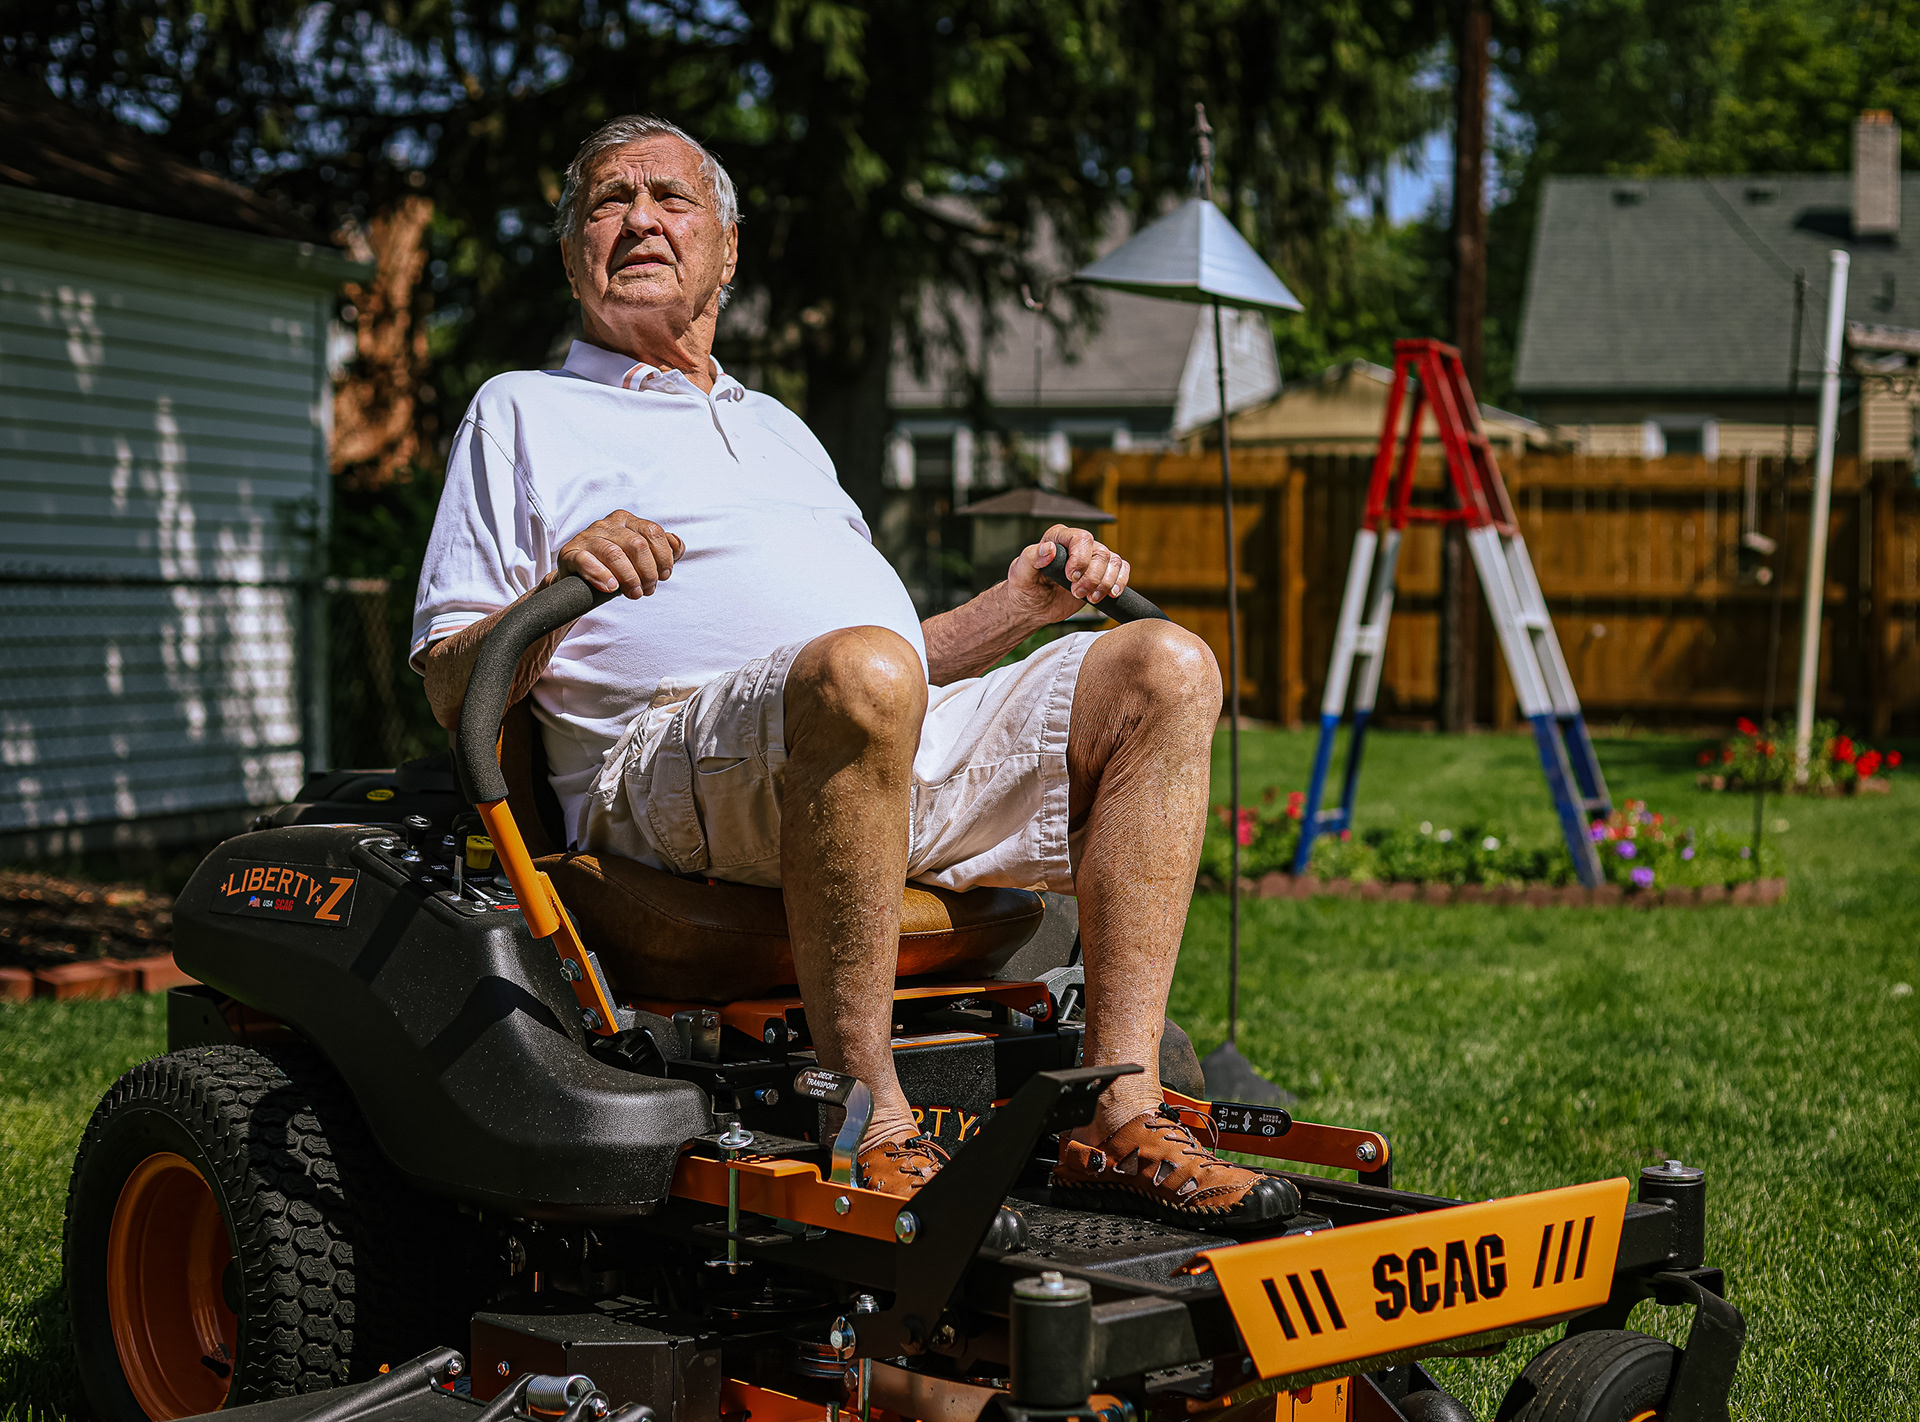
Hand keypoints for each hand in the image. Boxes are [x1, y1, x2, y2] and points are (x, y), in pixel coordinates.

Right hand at [550, 510, 684, 597]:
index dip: (663, 557)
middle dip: (648, 572)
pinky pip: (586, 561)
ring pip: (614, 554)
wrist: (580, 582)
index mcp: (627, 521)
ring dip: (629, 578)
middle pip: (637, 544)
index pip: (653, 532)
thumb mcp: (642, 560)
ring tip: (634, 593)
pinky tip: (611, 587)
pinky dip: (601, 575)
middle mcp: (607, 524)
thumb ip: (664, 550)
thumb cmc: (615, 569)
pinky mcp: (570, 553)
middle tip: (647, 590)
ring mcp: (587, 537)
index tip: (664, 576)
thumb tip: (676, 544)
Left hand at [1006, 524, 1129, 625]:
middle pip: (1101, 553)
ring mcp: (1092, 559)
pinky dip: (1119, 583)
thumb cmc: (1024, 587)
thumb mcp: (1020, 572)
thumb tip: (1048, 548)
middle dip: (1092, 577)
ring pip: (1113, 562)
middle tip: (1076, 593)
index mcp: (1059, 538)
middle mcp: (1078, 546)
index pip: (1081, 538)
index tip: (1071, 577)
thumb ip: (1032, 557)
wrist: (1033, 607)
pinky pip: (1121, 570)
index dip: (1081, 558)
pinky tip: (1110, 594)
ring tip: (1089, 598)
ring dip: (1104, 584)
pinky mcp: (1102, 573)